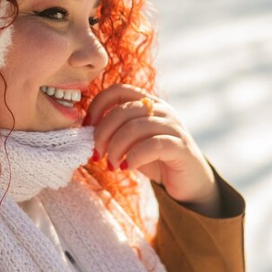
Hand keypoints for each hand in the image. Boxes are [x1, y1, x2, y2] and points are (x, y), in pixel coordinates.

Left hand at [84, 84, 220, 215]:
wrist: (186, 181)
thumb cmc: (153, 159)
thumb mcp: (129, 142)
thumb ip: (112, 131)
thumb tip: (85, 131)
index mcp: (147, 102)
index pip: (118, 90)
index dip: (97, 106)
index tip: (86, 128)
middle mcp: (161, 109)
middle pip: (123, 111)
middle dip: (103, 133)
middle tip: (97, 155)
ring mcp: (173, 126)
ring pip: (136, 127)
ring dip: (116, 148)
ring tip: (111, 165)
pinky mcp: (180, 146)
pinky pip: (153, 145)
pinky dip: (134, 157)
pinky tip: (127, 167)